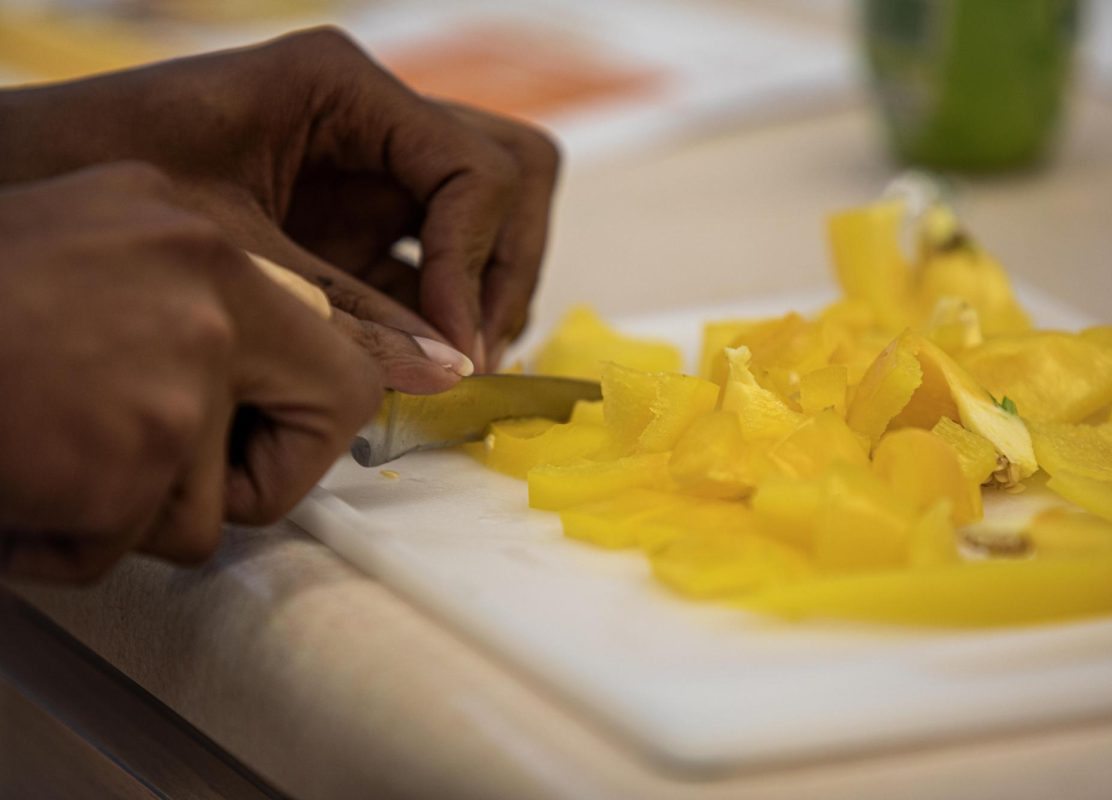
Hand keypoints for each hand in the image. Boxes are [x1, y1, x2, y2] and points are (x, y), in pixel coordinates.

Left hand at [0, 27, 560, 379]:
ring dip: (491, 285)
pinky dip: (451, 307)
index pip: (476, 170)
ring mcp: (371, 171)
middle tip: (473, 348)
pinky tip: (426, 358)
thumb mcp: (235, 250)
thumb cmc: (100, 182)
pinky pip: (440, 256)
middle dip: (507, 263)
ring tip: (457, 360)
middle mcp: (373, 120)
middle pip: (513, 172)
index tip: (455, 345)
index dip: (476, 262)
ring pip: (495, 210)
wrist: (23, 187)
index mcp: (344, 89)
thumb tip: (454, 366)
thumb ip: (348, 307)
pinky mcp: (357, 222)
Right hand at [0, 163, 380, 581]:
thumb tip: (256, 375)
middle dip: (262, 472)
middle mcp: (207, 276)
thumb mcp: (82, 248)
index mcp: (192, 228)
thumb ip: (179, 297)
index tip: (282, 440)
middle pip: (332, 403)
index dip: (309, 409)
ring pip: (208, 504)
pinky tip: (15, 486)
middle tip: (173, 477)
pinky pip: (131, 545)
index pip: (332, 333)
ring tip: (40, 457)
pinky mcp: (138, 449)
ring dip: (123, 513)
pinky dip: (64, 543)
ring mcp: (182, 363)